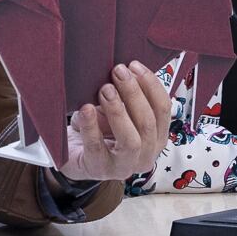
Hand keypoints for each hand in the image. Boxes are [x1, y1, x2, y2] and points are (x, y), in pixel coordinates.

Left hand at [57, 62, 169, 182]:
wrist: (72, 152)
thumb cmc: (99, 129)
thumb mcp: (118, 109)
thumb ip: (127, 95)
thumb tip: (128, 69)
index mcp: (156, 138)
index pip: (164, 110)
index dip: (151, 85)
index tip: (135, 65)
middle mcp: (146, 156)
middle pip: (148, 123)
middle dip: (134, 93)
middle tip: (118, 71)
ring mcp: (124, 167)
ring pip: (131, 140)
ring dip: (118, 111)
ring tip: (105, 89)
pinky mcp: (99, 170)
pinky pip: (97, 148)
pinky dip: (92, 126)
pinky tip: (86, 109)